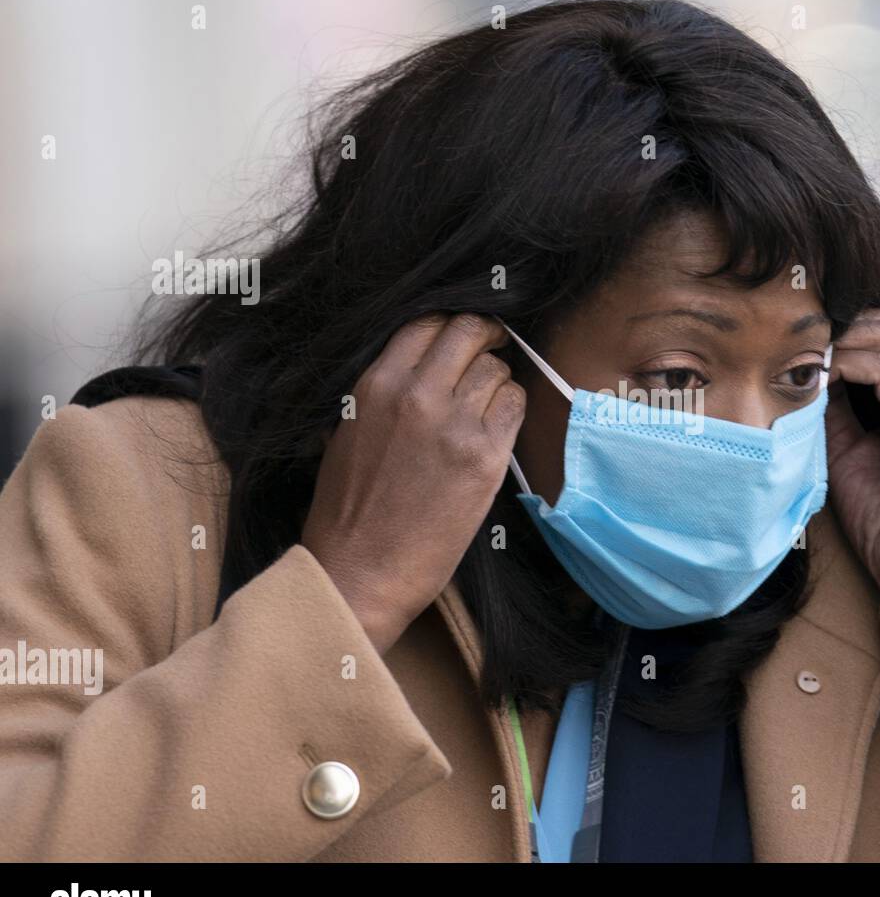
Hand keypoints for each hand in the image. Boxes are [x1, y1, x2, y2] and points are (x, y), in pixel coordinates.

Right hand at [302, 313, 524, 654]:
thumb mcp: (348, 433)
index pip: (427, 323)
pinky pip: (516, 407)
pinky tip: (498, 428)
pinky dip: (513, 409)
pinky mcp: (486, 458)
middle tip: (491, 349)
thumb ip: (383, 393)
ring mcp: (455, 425)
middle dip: (485, 336)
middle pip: (469, 331)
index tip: (463, 337)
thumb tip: (420, 364)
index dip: (452, 324)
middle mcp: (417, 396)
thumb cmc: (347, 512)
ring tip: (488, 404)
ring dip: (498, 381)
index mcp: (376, 386)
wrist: (360, 573)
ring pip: (497, 370)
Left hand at [825, 309, 879, 642]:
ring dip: (839, 343)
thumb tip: (802, 373)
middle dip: (837, 327)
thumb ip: (834, 411)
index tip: (792, 343)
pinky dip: (849, 368)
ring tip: (800, 359)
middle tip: (792, 345)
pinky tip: (819, 380)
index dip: (838, 330)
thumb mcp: (848, 451)